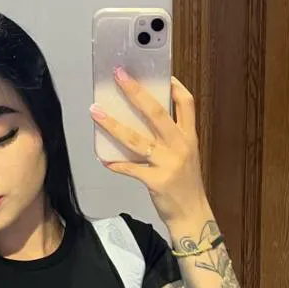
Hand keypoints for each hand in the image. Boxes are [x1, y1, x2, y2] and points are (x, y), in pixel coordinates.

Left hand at [90, 71, 209, 225]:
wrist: (192, 214)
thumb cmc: (185, 184)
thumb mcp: (186, 156)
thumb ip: (171, 138)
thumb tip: (142, 122)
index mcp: (189, 137)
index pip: (186, 103)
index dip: (174, 86)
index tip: (161, 72)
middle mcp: (180, 145)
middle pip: (156, 112)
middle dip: (135, 92)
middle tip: (118, 75)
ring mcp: (167, 162)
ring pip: (136, 138)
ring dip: (113, 124)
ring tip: (95, 112)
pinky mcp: (155, 180)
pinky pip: (130, 168)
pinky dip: (115, 164)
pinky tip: (104, 160)